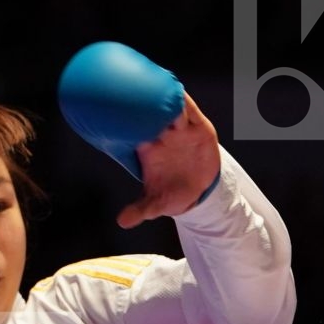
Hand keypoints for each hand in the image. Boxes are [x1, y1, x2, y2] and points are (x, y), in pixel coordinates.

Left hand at [116, 93, 221, 228]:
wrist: (201, 191)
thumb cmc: (173, 192)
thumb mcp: (157, 204)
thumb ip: (141, 210)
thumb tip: (123, 222)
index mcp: (148, 148)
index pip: (134, 126)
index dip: (129, 119)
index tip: (123, 116)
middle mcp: (162, 134)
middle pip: (151, 111)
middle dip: (147, 106)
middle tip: (143, 106)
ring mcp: (180, 129)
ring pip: (171, 107)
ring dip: (168, 103)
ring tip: (164, 105)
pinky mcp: (199, 127)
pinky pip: (192, 111)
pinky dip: (186, 105)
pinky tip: (181, 102)